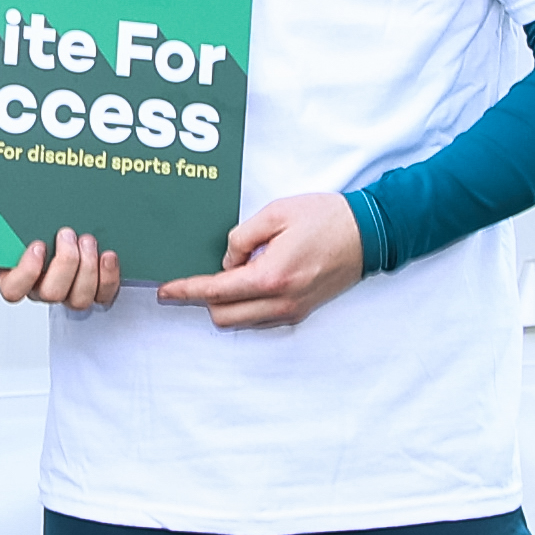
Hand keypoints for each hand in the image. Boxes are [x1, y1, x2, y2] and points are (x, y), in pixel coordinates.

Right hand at [0, 230, 122, 311]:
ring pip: (77, 299)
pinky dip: (107, 276)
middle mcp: (42, 290)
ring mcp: (68, 294)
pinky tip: (107, 256)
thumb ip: (13, 220)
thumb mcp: (20, 221)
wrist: (67, 230)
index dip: (26, 272)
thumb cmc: (40, 227)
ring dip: (87, 267)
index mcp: (17, 275)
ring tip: (87, 241)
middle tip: (68, 235)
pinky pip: (102, 296)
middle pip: (51, 293)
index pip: (13, 289)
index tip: (38, 245)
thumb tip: (5, 201)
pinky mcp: (93, 294)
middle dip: (65, 262)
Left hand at [162, 192, 364, 330]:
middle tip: (195, 278)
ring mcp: (292, 310)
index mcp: (272, 276)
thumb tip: (227, 263)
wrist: (368, 234)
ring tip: (226, 276)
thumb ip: (241, 238)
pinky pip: (259, 318)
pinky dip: (245, 306)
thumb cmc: (324, 218)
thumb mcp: (276, 213)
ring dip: (225, 304)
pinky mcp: (300, 311)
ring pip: (240, 321)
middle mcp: (281, 301)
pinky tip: (248, 281)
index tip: (165, 291)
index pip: (217, 291)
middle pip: (223, 316)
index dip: (186, 290)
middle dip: (203, 300)